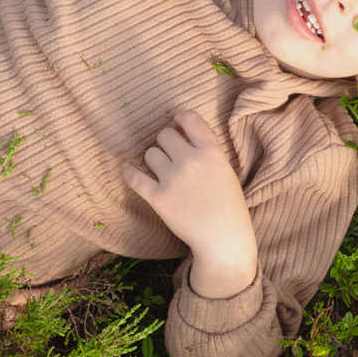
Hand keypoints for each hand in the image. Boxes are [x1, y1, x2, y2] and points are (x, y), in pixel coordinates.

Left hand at [124, 110, 257, 297]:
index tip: (176, 125)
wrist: (223, 237)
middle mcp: (191, 162)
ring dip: (154, 160)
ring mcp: (173, 180)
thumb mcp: (226, 169)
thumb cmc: (228, 204)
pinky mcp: (159, 198)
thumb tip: (179, 131)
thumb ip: (206, 150)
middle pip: (164, 135)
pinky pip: (135, 178)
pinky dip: (129, 172)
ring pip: (150, 154)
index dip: (179, 119)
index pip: (189, 119)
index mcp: (211, 152)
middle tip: (171, 155)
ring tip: (162, 171)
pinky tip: (129, 170)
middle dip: (166, 143)